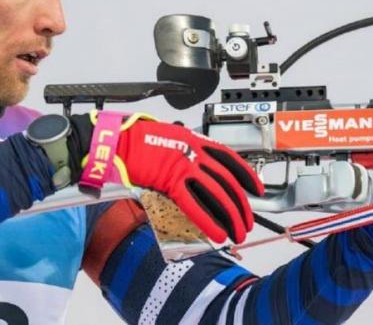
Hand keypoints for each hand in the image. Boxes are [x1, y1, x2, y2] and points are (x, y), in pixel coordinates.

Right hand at [115, 117, 263, 243]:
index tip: (256, 189)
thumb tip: (196, 172)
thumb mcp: (170, 138)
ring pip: (217, 195)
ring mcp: (185, 167)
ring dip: (231, 217)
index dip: (247, 176)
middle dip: (241, 205)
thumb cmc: (136, 139)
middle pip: (229, 182)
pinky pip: (195, 206)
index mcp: (196, 140)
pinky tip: (217, 233)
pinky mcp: (171, 183)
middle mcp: (195, 153)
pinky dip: (209, 222)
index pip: (231, 160)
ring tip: (237, 232)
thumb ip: (187, 153)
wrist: (116, 140)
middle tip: (247, 221)